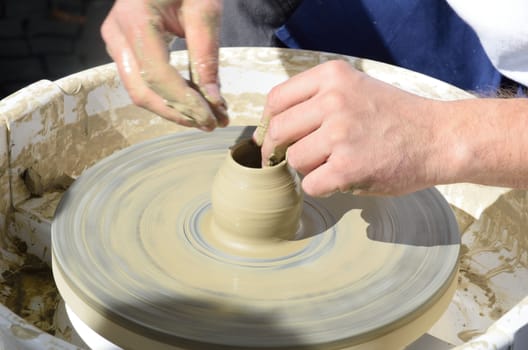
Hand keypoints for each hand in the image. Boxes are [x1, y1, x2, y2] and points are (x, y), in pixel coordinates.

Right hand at [101, 0, 226, 130]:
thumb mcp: (204, 10)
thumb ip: (206, 57)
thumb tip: (213, 101)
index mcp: (135, 19)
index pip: (158, 76)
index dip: (185, 103)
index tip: (212, 119)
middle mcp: (117, 33)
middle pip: (142, 91)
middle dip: (178, 113)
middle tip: (211, 123)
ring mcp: (115, 40)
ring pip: (139, 90)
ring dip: (173, 108)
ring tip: (206, 115)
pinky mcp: (122, 46)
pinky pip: (141, 80)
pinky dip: (166, 95)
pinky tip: (191, 101)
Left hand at [258, 60, 447, 196]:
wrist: (439, 138)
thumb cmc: (396, 116)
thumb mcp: (356, 88)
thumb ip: (316, 100)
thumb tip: (273, 128)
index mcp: (332, 77)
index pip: (276, 100)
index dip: (270, 124)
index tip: (275, 137)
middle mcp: (333, 100)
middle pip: (278, 131)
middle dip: (278, 150)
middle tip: (290, 159)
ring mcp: (340, 134)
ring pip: (294, 160)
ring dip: (307, 169)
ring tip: (333, 164)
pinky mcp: (347, 167)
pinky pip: (310, 184)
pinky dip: (321, 187)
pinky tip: (341, 179)